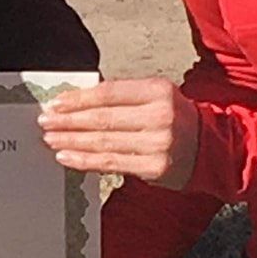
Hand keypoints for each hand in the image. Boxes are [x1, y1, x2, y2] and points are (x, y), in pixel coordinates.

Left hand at [38, 77, 199, 188]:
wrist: (211, 149)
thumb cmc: (176, 119)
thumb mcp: (156, 97)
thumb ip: (123, 97)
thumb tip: (77, 102)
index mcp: (158, 90)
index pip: (109, 92)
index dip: (79, 98)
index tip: (56, 103)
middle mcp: (160, 115)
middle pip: (103, 117)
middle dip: (69, 120)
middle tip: (45, 121)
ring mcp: (158, 143)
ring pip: (104, 141)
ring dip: (71, 140)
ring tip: (50, 138)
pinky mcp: (154, 167)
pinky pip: (110, 163)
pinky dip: (84, 160)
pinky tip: (66, 156)